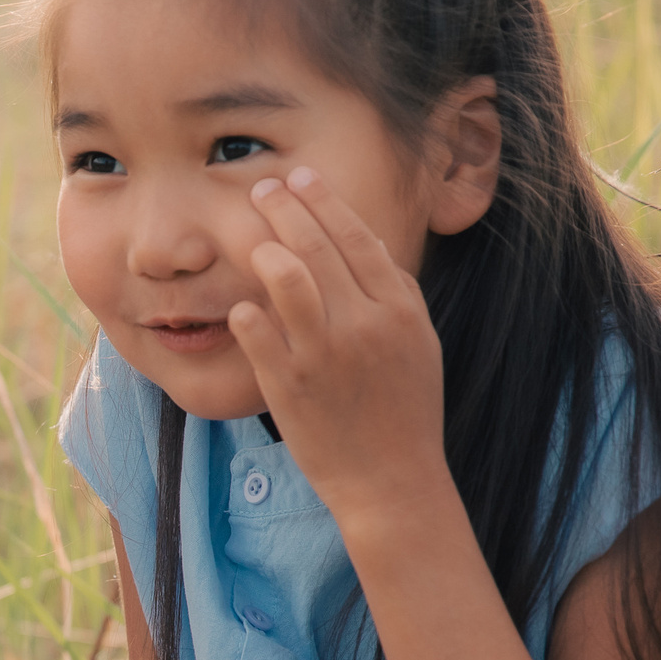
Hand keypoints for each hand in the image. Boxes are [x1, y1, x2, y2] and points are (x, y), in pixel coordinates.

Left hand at [228, 168, 451, 527]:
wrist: (391, 482)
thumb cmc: (406, 411)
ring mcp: (323, 354)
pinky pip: (256, 330)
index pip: (356, 237)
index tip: (300, 177)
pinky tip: (242, 306)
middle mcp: (362, 325)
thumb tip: (364, 241)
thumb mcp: (418, 344)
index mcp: (398, 310)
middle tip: (261, 189)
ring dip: (265, 250)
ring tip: (252, 239)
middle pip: (316, 247)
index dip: (324, 201)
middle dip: (284, 208)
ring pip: (285, 279)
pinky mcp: (288, 385)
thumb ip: (394, 292)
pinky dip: (246, 311)